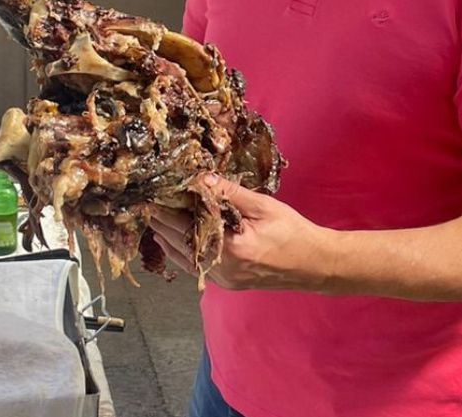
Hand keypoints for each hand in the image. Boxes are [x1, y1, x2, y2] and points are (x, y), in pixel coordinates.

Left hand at [148, 174, 331, 291]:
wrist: (314, 264)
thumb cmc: (292, 232)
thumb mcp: (263, 207)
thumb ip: (230, 194)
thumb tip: (201, 178)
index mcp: (229, 248)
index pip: (187, 225)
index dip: (168, 209)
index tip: (154, 194)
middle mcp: (221, 267)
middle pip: (180, 243)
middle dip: (163, 222)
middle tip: (147, 204)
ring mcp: (223, 279)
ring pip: (184, 259)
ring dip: (167, 239)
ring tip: (153, 220)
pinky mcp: (227, 282)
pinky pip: (196, 267)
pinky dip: (181, 253)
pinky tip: (172, 242)